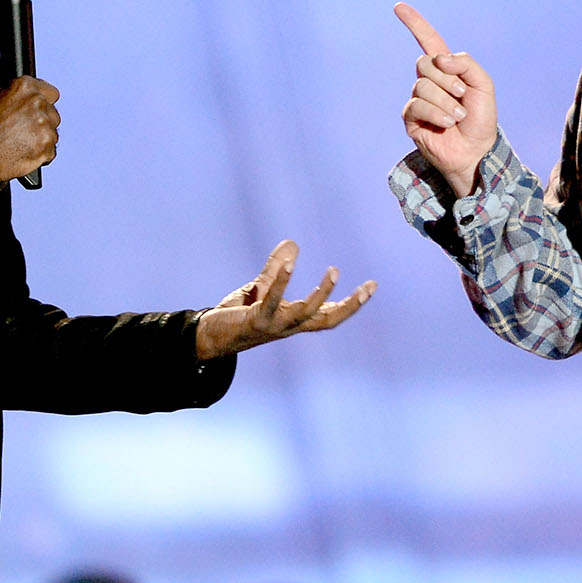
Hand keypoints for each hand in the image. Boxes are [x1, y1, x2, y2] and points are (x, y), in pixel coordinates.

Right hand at [0, 76, 59, 182]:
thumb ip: (11, 92)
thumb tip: (20, 95)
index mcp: (25, 88)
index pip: (51, 93)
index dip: (44, 103)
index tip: (39, 111)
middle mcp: (37, 104)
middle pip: (53, 114)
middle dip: (42, 122)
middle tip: (25, 131)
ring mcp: (43, 126)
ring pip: (53, 133)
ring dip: (41, 139)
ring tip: (22, 143)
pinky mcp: (46, 147)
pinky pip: (51, 151)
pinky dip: (41, 154)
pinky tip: (25, 153)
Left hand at [194, 240, 376, 359]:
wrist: (208, 338)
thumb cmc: (237, 315)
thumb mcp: (260, 289)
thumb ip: (276, 270)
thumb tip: (292, 244)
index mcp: (295, 321)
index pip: (330, 313)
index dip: (352, 302)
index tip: (372, 285)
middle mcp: (290, 327)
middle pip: (328, 320)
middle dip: (351, 306)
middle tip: (369, 287)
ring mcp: (274, 326)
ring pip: (306, 313)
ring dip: (322, 293)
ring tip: (334, 270)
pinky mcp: (256, 321)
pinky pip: (272, 301)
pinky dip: (281, 283)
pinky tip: (289, 265)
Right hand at [395, 2, 497, 196]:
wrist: (476, 150)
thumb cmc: (481, 119)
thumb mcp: (483, 85)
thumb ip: (465, 64)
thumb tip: (438, 59)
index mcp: (447, 69)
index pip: (428, 41)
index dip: (415, 24)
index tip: (399, 7)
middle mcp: (429, 81)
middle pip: (425, 64)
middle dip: (448, 80)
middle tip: (462, 97)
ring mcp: (418, 99)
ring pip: (423, 85)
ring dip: (446, 101)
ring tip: (458, 116)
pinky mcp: (411, 118)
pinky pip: (418, 105)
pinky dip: (437, 113)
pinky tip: (448, 123)